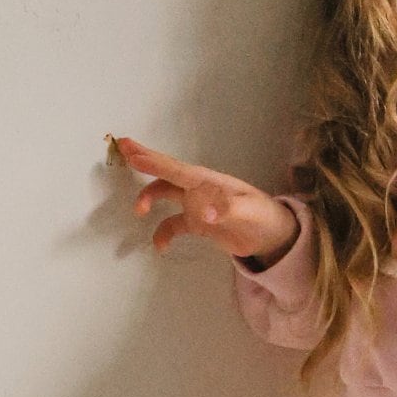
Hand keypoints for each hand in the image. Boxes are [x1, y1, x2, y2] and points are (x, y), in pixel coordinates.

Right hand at [113, 135, 299, 262]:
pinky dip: (164, 233)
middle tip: (122, 149)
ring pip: (166, 195)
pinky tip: (160, 246)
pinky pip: (175, 224)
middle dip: (145, 161)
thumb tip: (202, 214)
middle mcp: (199, 189)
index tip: (131, 150)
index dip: (153, 160)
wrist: (274, 236)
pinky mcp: (199, 223)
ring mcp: (197, 205)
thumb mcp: (247, 211)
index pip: (176, 169)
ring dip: (150, 198)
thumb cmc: (263, 217)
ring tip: (138, 211)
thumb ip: (225, 209)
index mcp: (208, 181)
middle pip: (167, 173)